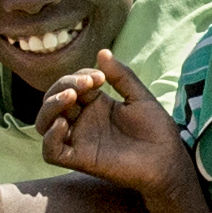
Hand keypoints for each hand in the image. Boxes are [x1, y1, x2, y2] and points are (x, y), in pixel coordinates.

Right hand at [29, 60, 187, 205]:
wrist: (167, 160)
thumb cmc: (157, 130)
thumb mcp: (140, 97)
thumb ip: (121, 76)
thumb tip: (102, 52)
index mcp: (95, 105)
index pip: (71, 84)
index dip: (78, 76)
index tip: (100, 77)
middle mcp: (83, 121)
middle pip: (53, 99)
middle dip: (63, 85)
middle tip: (87, 84)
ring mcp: (80, 140)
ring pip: (44, 123)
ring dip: (51, 106)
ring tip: (70, 97)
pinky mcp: (80, 160)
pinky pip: (50, 152)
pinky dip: (50, 137)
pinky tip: (65, 124)